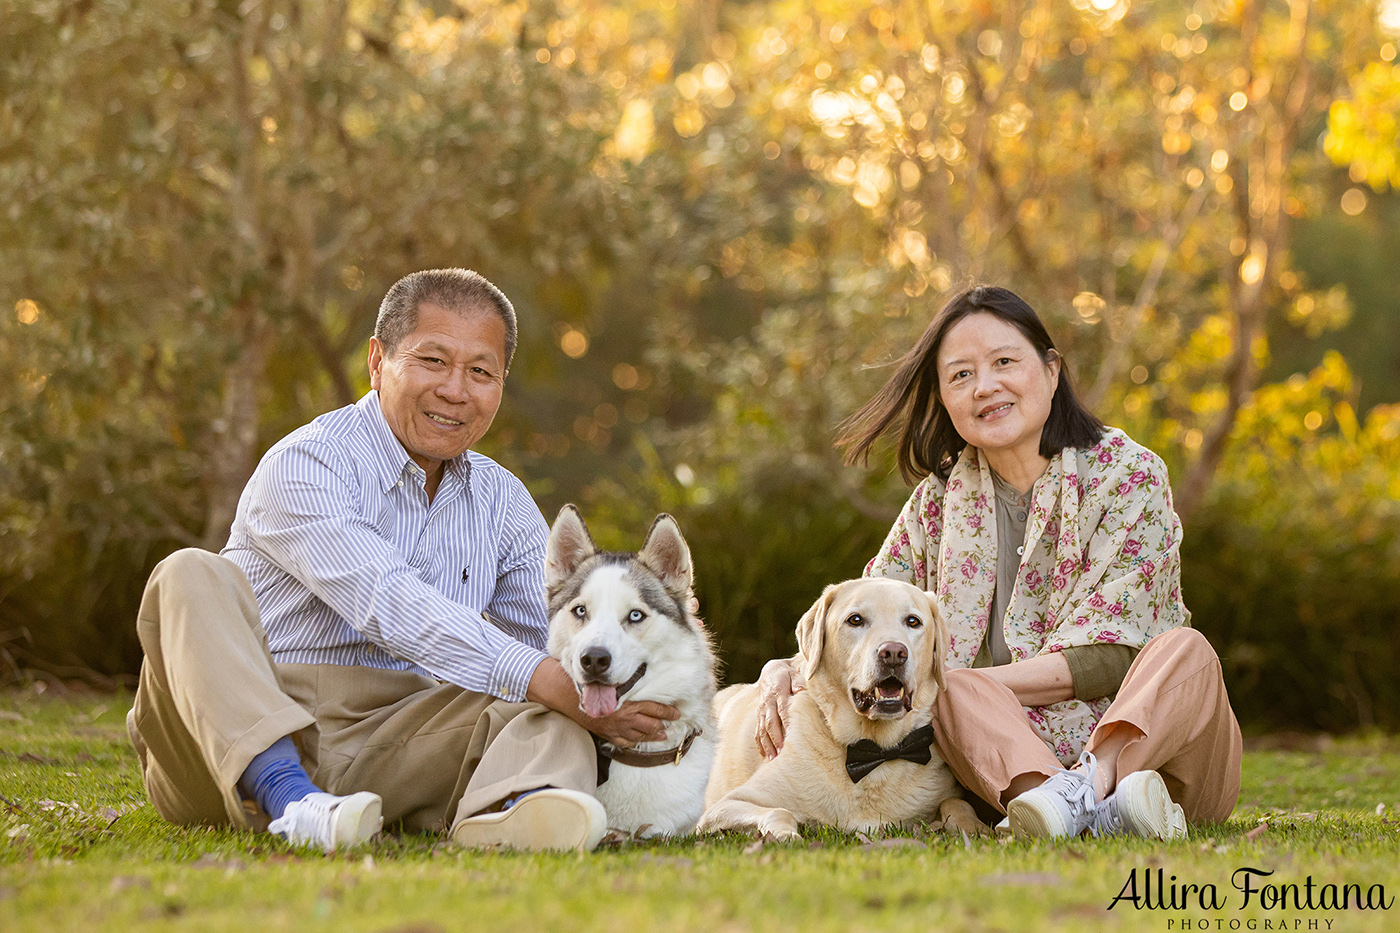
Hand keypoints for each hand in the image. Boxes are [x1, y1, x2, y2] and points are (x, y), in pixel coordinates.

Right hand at [526, 658, 678, 745]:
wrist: (565, 696)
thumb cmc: (587, 682)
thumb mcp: (607, 674)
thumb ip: (619, 672)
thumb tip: (635, 657)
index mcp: (626, 703)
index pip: (653, 709)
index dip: (667, 712)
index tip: (677, 712)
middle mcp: (623, 718)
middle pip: (649, 724)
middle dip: (662, 724)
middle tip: (673, 723)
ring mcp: (615, 729)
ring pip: (639, 735)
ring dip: (652, 735)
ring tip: (662, 734)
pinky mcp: (606, 735)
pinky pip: (624, 742)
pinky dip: (634, 741)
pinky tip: (639, 740)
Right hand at [755, 657, 803, 759]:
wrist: (771, 672)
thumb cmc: (787, 675)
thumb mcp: (794, 674)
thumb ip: (798, 683)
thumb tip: (802, 692)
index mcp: (778, 691)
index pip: (782, 709)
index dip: (786, 723)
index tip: (792, 736)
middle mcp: (767, 702)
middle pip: (770, 722)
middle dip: (775, 738)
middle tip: (782, 752)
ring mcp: (761, 710)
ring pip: (762, 729)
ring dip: (767, 745)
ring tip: (773, 759)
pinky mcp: (759, 716)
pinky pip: (757, 731)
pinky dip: (760, 744)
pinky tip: (765, 756)